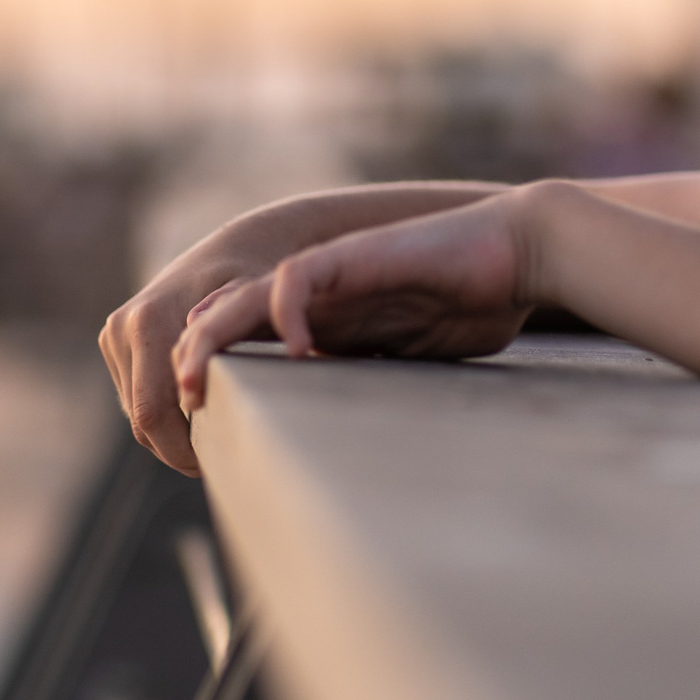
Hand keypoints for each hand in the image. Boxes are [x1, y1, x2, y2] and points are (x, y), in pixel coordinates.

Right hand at [99, 229, 274, 474]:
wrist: (239, 248)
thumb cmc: (258, 283)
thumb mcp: (256, 313)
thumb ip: (228, 345)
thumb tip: (191, 395)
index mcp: (149, 322)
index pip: (153, 414)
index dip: (182, 451)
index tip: (218, 464)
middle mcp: (122, 327)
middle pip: (141, 419)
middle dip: (176, 448)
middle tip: (218, 463)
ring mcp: (114, 332)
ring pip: (136, 411)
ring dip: (169, 433)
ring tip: (213, 442)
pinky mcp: (114, 339)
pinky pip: (135, 394)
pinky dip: (163, 412)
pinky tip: (198, 417)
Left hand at [172, 191, 548, 414]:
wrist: (518, 251)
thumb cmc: (476, 307)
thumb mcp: (408, 363)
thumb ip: (364, 385)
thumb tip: (339, 448)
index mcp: (322, 324)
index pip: (240, 348)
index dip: (213, 384)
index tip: (201, 438)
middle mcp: (314, 297)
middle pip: (222, 323)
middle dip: (191, 370)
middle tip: (181, 422)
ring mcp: (330, 274)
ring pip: (240, 300)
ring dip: (210, 344)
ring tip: (195, 388)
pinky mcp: (353, 256)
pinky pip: (297, 280)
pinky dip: (285, 313)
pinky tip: (297, 351)